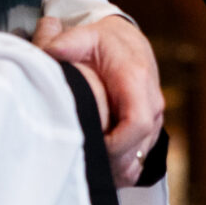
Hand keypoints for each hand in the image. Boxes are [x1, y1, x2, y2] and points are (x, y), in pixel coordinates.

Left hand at [35, 14, 165, 186]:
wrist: (127, 42)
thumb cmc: (104, 42)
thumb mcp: (85, 36)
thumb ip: (66, 42)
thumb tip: (51, 50)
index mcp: (136, 81)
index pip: (136, 124)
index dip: (114, 144)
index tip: (88, 145)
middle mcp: (152, 102)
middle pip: (137, 149)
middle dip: (108, 162)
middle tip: (75, 162)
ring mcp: (155, 119)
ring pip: (138, 160)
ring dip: (112, 168)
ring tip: (82, 164)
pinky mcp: (150, 130)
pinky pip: (139, 161)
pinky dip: (119, 169)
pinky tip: (96, 164)